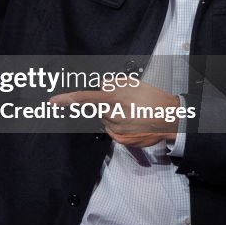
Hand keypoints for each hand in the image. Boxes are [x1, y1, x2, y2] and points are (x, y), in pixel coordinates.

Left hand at [49, 81, 179, 147]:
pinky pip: (112, 130)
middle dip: (106, 105)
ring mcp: (117, 130)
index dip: (68, 99)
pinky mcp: (121, 140)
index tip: (53, 101)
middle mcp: (114, 115)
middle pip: (98, 109)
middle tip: (125, 103)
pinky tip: (133, 123)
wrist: (172, 118)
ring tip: (133, 113)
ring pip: (105, 120)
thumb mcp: (133, 84)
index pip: (86, 98)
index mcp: (115, 98)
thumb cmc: (153, 99)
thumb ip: (113, 84)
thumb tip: (100, 87)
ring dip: (113, 116)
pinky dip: (118, 126)